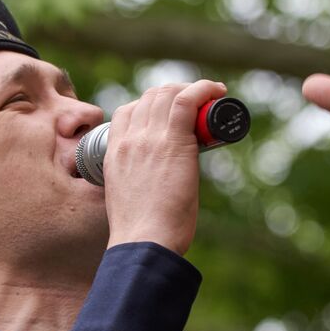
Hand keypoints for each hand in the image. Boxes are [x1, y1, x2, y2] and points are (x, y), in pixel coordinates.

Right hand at [103, 79, 227, 254]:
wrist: (144, 241)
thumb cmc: (140, 232)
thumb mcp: (125, 198)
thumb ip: (135, 183)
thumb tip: (154, 188)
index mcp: (113, 152)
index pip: (127, 111)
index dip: (150, 105)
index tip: (169, 112)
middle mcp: (129, 139)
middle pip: (150, 97)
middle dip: (175, 92)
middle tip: (197, 103)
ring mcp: (149, 139)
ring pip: (168, 94)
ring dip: (192, 89)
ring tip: (211, 96)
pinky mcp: (173, 143)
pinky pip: (187, 101)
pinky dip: (203, 89)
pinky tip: (216, 90)